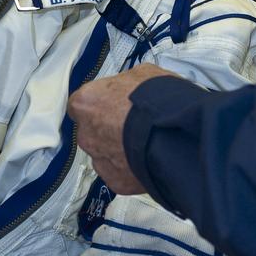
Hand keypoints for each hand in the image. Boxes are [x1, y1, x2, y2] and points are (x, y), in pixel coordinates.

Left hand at [68, 66, 177, 193]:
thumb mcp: (143, 74)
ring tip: (144, 143)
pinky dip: (130, 169)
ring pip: (103, 154)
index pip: (80, 104)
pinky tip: (147, 159)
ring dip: (119, 150)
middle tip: (132, 124)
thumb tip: (131, 85)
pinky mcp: (115, 180)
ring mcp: (99, 159)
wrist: (175, 138)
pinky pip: (119, 173)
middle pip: (91, 131)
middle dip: (108, 129)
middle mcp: (86, 134)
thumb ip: (126, 83)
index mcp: (86, 103)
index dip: (98, 104)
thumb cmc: (158, 104)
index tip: (111, 105)